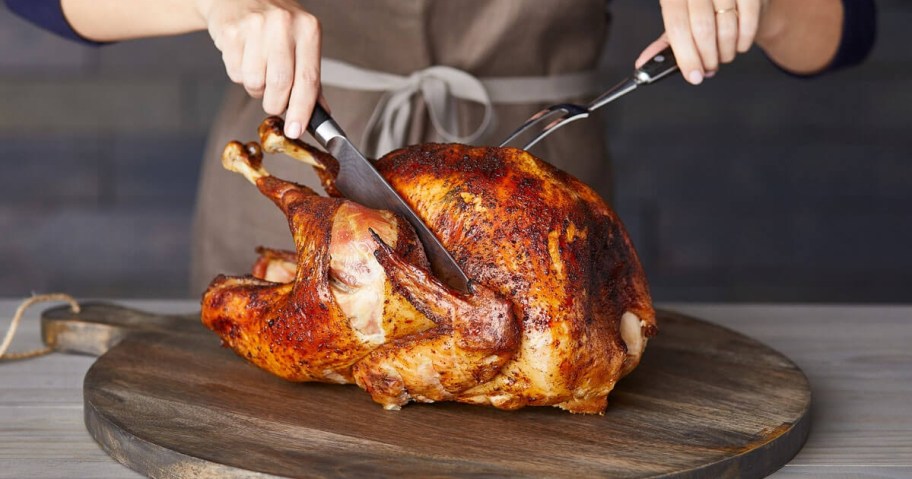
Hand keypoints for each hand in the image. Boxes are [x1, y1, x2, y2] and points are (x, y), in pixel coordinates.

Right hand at [198, 0, 321, 137]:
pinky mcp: (231, 32)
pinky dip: (239, 74)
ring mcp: (255, 26)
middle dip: (275, 103)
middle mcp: (284, 24)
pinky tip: (244, 56)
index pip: (308, 79)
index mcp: (308, 29)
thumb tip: (322, 114)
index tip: (295, 130)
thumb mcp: (301, 42)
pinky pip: (236, 73)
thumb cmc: (275, 25)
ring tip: (258, 68)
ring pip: (255, 82)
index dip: (302, 110)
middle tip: (274, 100)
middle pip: (280, 84)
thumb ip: (311, 79)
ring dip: (256, 88)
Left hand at [637, 0, 768, 84]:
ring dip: (726, 51)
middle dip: (708, 58)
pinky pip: (748, 21)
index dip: (686, 57)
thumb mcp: (680, 21)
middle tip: (709, 67)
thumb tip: (643, 64)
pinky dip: (743, 40)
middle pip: (703, 30)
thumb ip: (664, 43)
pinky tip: (738, 44)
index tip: (694, 76)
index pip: (678, 28)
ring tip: (722, 54)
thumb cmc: (702, 9)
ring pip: (727, 28)